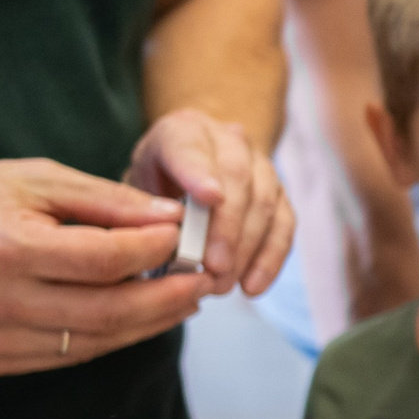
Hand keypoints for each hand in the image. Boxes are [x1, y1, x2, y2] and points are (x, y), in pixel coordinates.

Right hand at [0, 158, 206, 374]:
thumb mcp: (31, 179)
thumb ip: (105, 200)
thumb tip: (173, 216)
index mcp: (9, 249)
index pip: (108, 260)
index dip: (156, 250)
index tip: (185, 235)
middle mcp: (1, 302)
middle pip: (112, 312)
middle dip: (169, 298)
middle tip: (204, 280)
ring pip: (97, 341)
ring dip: (149, 322)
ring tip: (181, 298)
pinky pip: (71, 355)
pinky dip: (111, 336)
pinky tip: (136, 315)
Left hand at [128, 106, 294, 294]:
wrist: (189, 170)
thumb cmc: (154, 186)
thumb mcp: (134, 190)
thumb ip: (142, 211)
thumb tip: (157, 245)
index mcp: (183, 130)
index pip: (190, 147)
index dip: (200, 172)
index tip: (209, 198)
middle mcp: (228, 140)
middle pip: (237, 178)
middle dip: (226, 227)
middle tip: (213, 267)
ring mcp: (261, 166)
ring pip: (264, 203)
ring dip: (246, 249)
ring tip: (222, 284)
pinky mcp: (279, 195)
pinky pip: (284, 225)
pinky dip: (270, 259)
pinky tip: (252, 287)